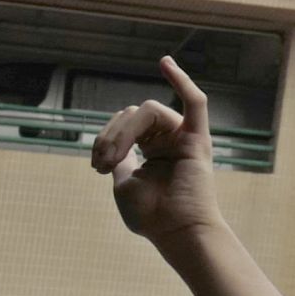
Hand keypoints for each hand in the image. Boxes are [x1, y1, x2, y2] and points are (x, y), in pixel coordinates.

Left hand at [91, 57, 224, 244]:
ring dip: (122, 132)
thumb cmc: (152, 216)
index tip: (97, 168)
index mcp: (154, 148)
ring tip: (113, 160)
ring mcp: (185, 136)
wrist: (175, 232)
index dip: (104, 140)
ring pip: (147, 112)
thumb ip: (121, 159)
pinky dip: (181, 81)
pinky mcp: (198, 139)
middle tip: (101, 167)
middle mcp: (171, 138)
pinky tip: (166, 62)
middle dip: (109, 137)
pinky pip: (195, 103)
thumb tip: (111, 148)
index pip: (124, 125)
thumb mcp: (124, 184)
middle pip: (131, 115)